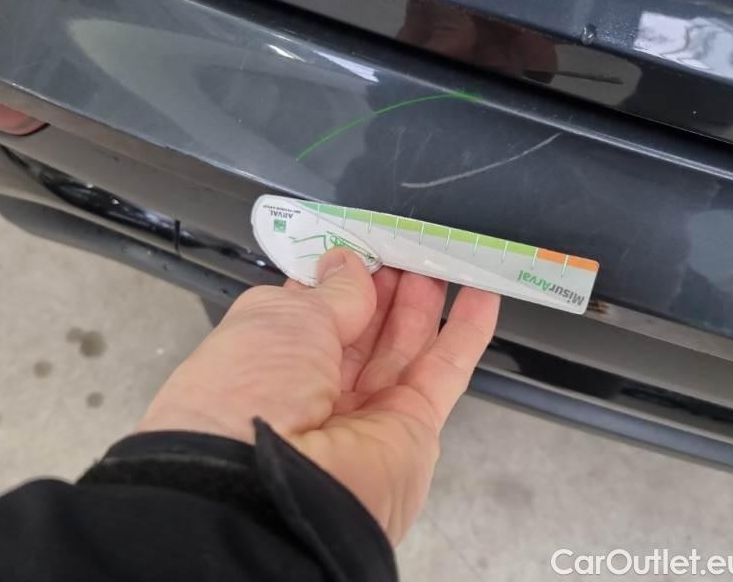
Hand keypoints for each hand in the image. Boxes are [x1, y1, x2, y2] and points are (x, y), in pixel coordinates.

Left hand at [138, 248, 499, 542]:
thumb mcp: (281, 319)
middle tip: (409, 244)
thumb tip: (349, 264)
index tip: (366, 243)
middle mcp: (316, 388)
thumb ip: (330, 291)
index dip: (341, 274)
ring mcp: (367, 410)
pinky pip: (445, 372)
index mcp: (272, 360)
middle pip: (362, 327)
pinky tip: (482, 294)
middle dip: (386, 284)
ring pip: (404, 345)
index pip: (314, 309)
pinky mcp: (412, 428)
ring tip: (443, 257)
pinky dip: (467, 333)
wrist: (268, 489)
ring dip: (424, 300)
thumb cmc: (250, 389)